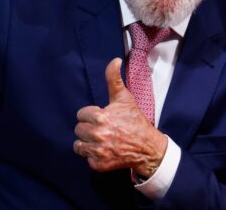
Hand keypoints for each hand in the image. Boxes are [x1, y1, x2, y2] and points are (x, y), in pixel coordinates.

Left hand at [73, 58, 167, 177]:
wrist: (147, 146)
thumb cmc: (134, 120)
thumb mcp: (125, 98)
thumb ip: (114, 79)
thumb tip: (115, 60)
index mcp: (101, 117)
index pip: (81, 115)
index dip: (92, 115)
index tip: (104, 117)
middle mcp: (97, 135)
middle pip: (78, 130)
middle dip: (89, 128)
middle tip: (104, 129)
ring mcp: (97, 151)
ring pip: (78, 145)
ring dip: (88, 143)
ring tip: (102, 140)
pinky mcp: (98, 164)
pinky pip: (86, 158)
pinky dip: (94, 156)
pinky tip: (106, 150)